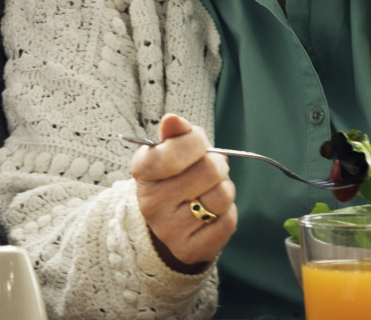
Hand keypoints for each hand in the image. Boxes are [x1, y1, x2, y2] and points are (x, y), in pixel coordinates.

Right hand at [130, 114, 236, 273]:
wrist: (166, 223)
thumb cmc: (173, 178)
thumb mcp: (169, 151)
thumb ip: (175, 133)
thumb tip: (172, 120)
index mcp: (143, 172)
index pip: (177, 149)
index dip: (197, 142)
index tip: (197, 144)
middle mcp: (151, 203)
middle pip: (210, 171)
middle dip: (218, 165)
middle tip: (209, 170)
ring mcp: (169, 230)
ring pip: (222, 197)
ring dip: (225, 189)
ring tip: (210, 191)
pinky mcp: (189, 250)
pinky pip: (228, 222)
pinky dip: (227, 213)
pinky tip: (212, 213)